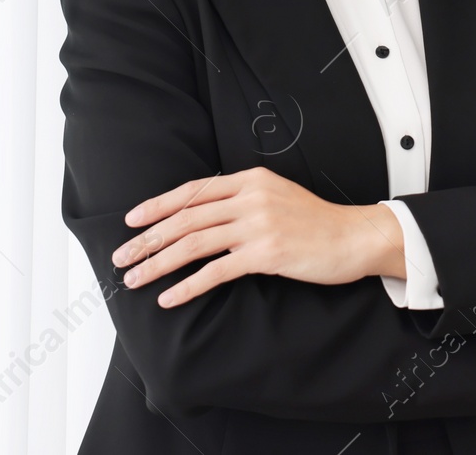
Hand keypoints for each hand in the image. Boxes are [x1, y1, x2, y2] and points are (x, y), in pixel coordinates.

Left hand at [112, 166, 393, 307]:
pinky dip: (188, 286)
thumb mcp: (277, 196)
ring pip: (193, 243)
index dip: (158, 205)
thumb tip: (204, 216)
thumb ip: (243, 200)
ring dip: (158, 263)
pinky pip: (216, 271)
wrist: (355, 237)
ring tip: (134, 278)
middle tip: (120, 256)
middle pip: (185, 217)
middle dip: (147, 239)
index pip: (193, 190)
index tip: (131, 220)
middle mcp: (251, 197)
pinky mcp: (266, 253)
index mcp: (251, 179)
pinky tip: (169, 298)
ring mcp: (258, 225)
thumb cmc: (316, 222)